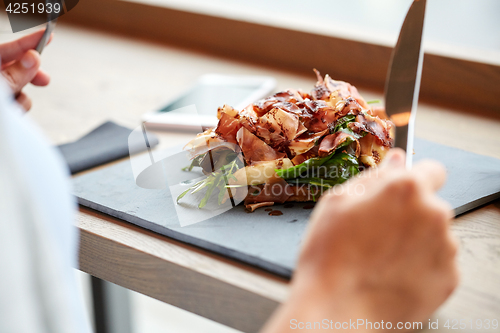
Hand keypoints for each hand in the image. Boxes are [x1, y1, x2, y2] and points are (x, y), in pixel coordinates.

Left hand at [1, 29, 51, 110]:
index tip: (48, 34)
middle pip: (17, 67)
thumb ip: (16, 73)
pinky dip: (18, 108)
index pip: (11, 48)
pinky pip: (16, 103)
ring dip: (22, 98)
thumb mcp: (0, 85)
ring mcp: (0, 89)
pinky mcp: (3, 106)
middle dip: (32, 75)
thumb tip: (33, 58)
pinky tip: (13, 113)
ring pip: (18, 88)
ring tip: (15, 105)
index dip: (31, 41)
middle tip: (44, 80)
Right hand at [262, 149, 458, 331]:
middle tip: (377, 232)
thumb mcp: (337, 202)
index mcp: (407, 189)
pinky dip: (420, 266)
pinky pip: (437, 263)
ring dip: (415, 240)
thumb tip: (396, 161)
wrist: (337, 308)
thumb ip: (373, 176)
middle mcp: (434, 214)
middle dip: (410, 213)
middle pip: (430, 205)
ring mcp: (445, 248)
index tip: (403, 192)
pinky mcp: (448, 278)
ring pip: (434, 234)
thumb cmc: (330, 254)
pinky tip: (391, 274)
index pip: (432, 169)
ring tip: (380, 257)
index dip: (416, 179)